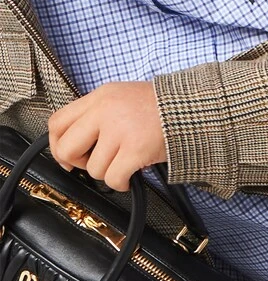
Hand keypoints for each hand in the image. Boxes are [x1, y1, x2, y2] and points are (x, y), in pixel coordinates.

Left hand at [47, 81, 167, 192]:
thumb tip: (79, 142)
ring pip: (93, 168)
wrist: (195, 108)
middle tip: (92, 163)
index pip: (58, 122)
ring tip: (122, 166)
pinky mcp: (136, 149)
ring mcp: (120, 131)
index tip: (68, 156)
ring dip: (107, 173)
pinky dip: (119, 183)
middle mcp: (106, 111)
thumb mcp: (124, 97)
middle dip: (77, 163)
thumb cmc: (164, 106)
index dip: (57, 145)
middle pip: (67, 147)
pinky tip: (129, 177)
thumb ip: (100, 113)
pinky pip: (113, 178)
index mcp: (101, 97)